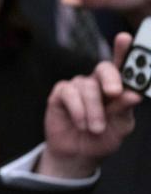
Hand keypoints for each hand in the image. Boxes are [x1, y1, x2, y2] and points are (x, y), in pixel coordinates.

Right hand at [39, 32, 142, 177]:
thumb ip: (125, 110)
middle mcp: (97, 83)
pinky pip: (68, 94)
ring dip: (93, 110)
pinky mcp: (60, 95)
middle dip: (110, 78)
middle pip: (104, 68)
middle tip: (114, 93)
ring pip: (87, 87)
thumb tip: (133, 94)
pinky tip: (80, 124)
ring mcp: (78, 87)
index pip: (124, 65)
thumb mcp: (120, 127)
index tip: (125, 38)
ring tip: (95, 129)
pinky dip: (77, 110)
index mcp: (117, 87)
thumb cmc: (103, 138)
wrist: (78, 155)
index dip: (125, 50)